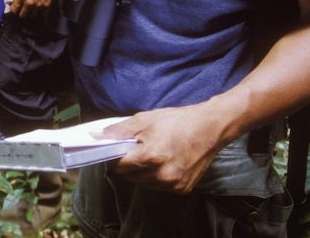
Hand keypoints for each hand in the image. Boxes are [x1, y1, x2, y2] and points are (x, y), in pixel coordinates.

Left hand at [106, 102, 235, 193]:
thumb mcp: (145, 119)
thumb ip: (120, 130)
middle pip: (131, 176)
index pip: (120, 166)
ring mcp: (173, 184)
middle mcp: (162, 175)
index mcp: (152, 157)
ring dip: (142, 172)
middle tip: (136, 150)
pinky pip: (159, 186)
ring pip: (144, 183)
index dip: (115, 158)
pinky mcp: (182, 189)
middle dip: (129, 165)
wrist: (210, 128)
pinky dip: (156, 177)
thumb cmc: (177, 121)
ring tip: (151, 155)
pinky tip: (163, 162)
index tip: (115, 151)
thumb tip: (98, 137)